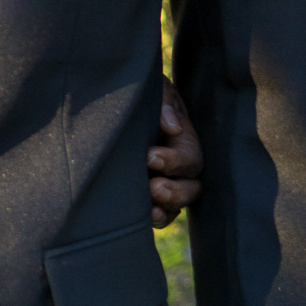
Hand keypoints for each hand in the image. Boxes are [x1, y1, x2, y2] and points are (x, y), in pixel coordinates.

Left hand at [151, 76, 202, 229]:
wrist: (113, 99)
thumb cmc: (139, 91)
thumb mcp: (153, 87)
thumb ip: (163, 101)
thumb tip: (173, 127)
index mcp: (183, 138)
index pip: (189, 157)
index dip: (174, 161)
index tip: (149, 156)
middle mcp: (178, 164)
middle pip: (191, 187)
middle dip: (175, 191)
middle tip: (154, 187)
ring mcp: (165, 180)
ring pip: (177, 205)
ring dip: (166, 209)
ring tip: (150, 208)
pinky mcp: (147, 193)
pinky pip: (160, 213)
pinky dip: (156, 218)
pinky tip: (145, 216)